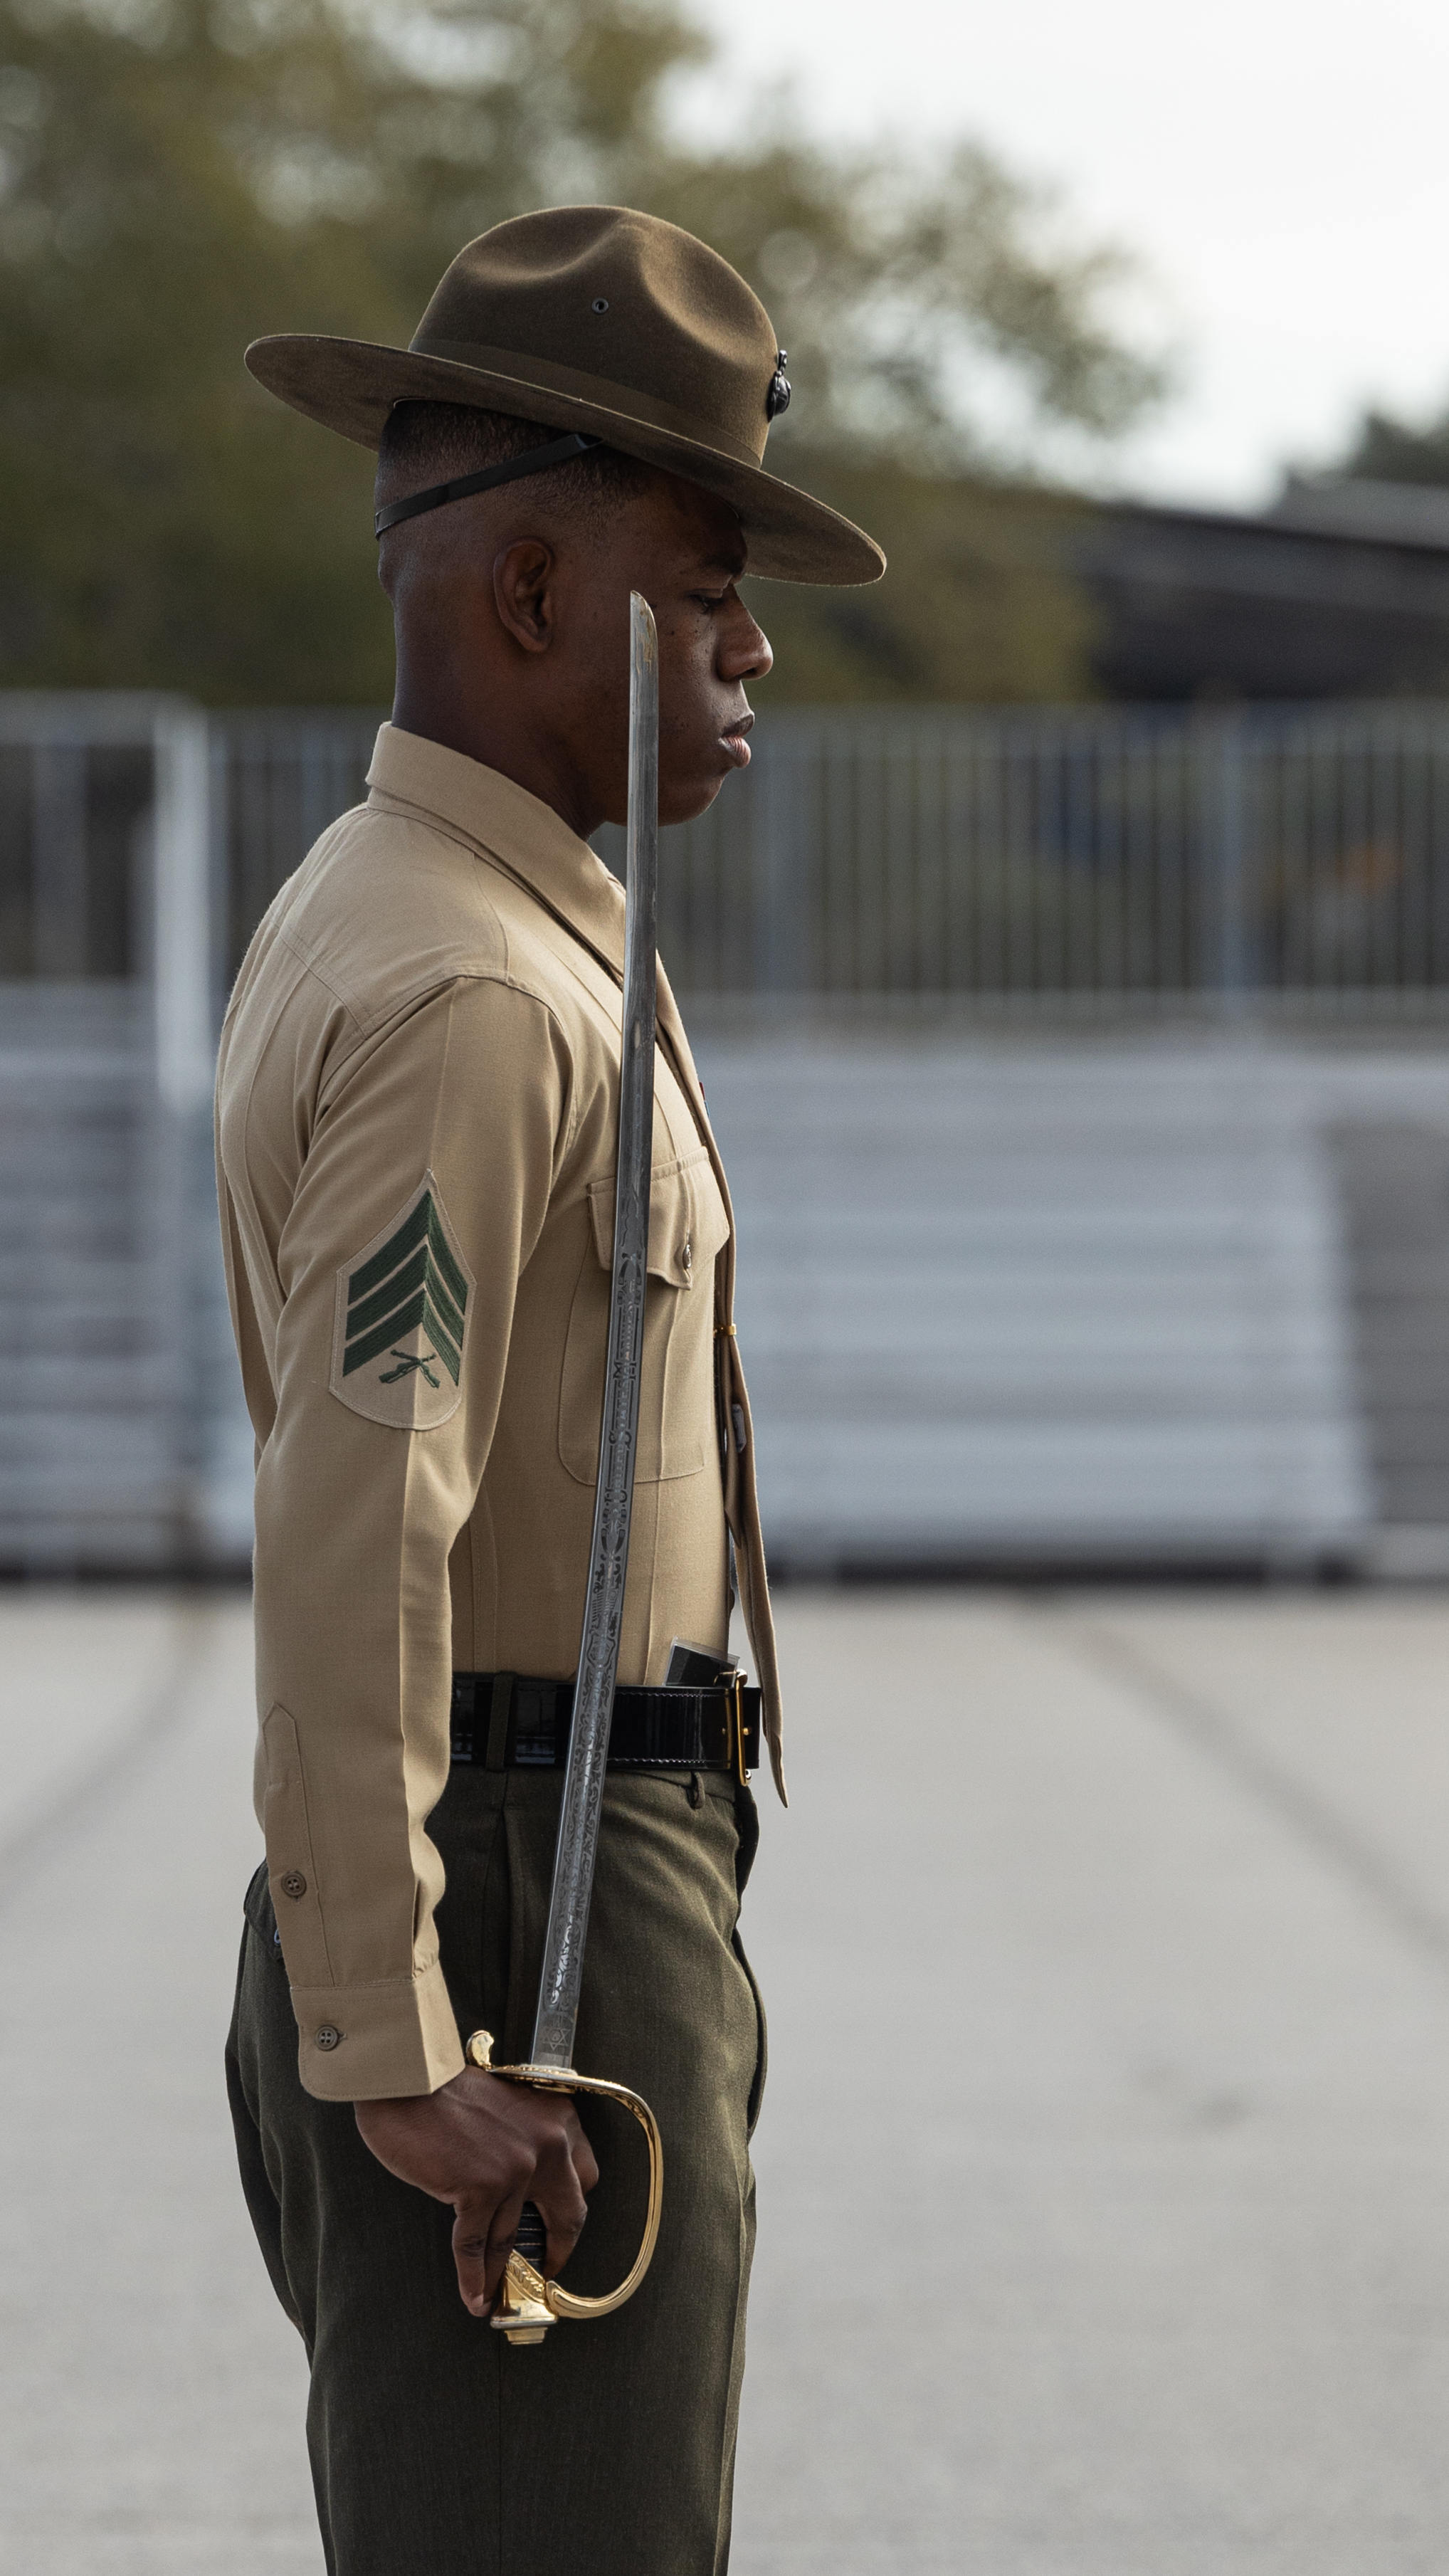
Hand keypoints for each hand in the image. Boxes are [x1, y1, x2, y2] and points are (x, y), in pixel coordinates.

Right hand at [355, 2067, 598, 2315]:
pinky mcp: (482, 2188)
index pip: (582, 2177)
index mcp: (558, 2118)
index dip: (570, 2210)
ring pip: (514, 2237)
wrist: (409, 2078)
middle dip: (557, 2250)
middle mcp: (548, 2144)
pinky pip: (477, 2246)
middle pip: (567, 2215)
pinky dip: (473, 2278)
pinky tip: (474, 2297)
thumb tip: (523, 2195)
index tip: (559, 2231)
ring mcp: (516, 2168)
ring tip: (499, 2296)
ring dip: (504, 2273)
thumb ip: (525, 2141)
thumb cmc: (447, 2089)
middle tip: (545, 2271)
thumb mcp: (509, 2105)